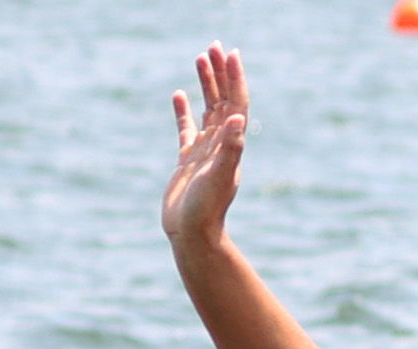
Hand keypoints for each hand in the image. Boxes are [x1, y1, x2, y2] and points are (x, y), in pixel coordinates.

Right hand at [163, 46, 249, 249]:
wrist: (192, 233)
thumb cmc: (206, 208)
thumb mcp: (220, 176)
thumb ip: (230, 148)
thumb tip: (239, 118)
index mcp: (230, 144)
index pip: (235, 103)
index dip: (234, 78)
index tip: (230, 53)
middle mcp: (221, 144)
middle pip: (223, 100)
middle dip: (220, 72)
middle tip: (214, 46)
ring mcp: (204, 150)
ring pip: (206, 109)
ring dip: (206, 84)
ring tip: (200, 58)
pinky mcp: (187, 159)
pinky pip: (186, 127)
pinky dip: (183, 110)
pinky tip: (179, 93)